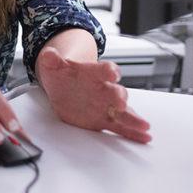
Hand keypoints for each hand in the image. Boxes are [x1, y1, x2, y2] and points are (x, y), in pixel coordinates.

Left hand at [35, 46, 151, 142]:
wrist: (65, 87)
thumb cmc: (63, 75)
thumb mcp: (53, 66)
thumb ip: (51, 60)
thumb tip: (48, 54)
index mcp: (93, 73)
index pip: (104, 70)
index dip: (108, 71)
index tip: (113, 73)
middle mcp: (104, 89)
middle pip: (116, 91)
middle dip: (119, 96)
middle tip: (121, 102)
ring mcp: (106, 105)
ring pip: (122, 112)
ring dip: (133, 118)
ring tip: (144, 126)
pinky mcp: (104, 119)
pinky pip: (120, 127)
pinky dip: (133, 132)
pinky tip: (144, 137)